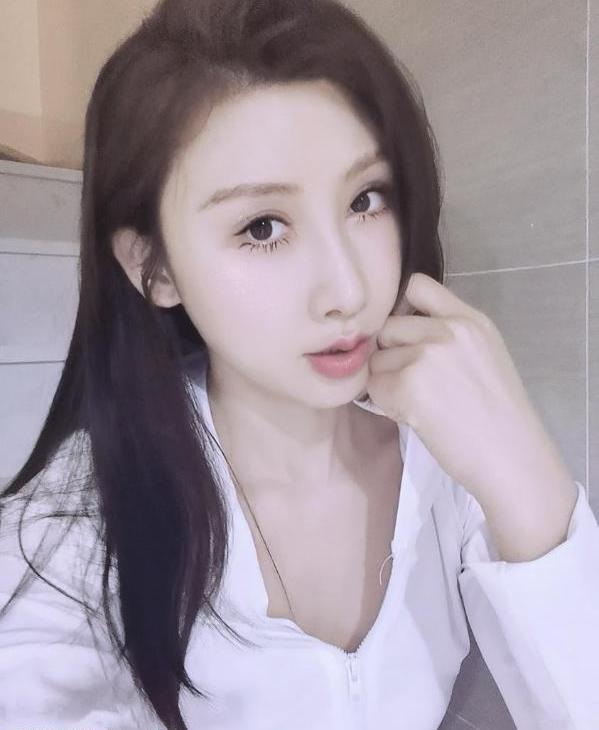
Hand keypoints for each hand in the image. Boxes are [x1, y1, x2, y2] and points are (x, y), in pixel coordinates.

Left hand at [365, 272, 563, 503]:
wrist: (510, 456)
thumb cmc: (498, 415)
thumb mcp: (484, 355)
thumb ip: (449, 335)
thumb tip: (401, 333)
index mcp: (469, 320)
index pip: (417, 286)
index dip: (404, 311)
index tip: (408, 336)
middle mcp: (447, 330)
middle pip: (389, 327)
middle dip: (393, 353)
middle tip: (415, 382)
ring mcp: (425, 356)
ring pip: (377, 360)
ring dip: (388, 382)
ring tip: (420, 403)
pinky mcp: (406, 386)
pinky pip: (374, 387)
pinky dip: (386, 404)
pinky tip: (414, 416)